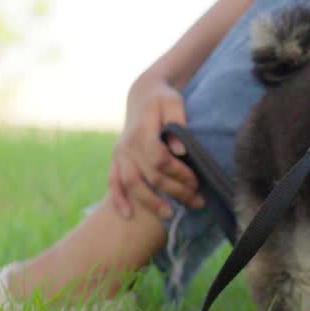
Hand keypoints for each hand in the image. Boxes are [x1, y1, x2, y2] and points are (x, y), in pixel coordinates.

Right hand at [108, 75, 202, 220]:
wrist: (142, 95)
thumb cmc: (163, 99)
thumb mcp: (174, 103)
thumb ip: (178, 123)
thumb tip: (179, 150)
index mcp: (142, 130)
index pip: (159, 159)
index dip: (178, 173)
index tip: (196, 182)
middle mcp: (127, 145)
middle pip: (149, 175)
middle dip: (174, 191)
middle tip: (196, 201)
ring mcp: (119, 153)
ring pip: (130, 183)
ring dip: (149, 202)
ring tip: (169, 215)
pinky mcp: (115, 160)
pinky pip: (112, 182)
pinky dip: (118, 199)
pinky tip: (128, 215)